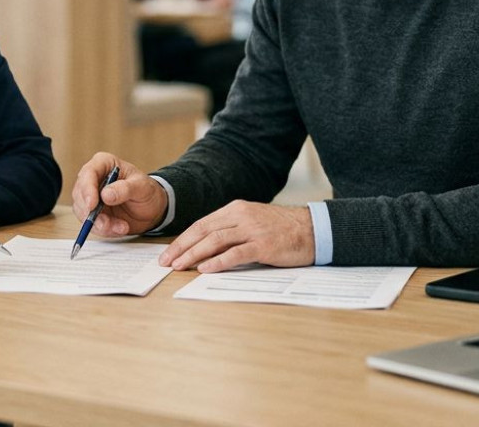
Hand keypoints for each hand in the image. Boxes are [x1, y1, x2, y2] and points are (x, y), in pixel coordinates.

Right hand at [70, 152, 168, 236]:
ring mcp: (90, 197)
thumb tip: (105, 195)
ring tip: (121, 227)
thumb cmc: (147, 191)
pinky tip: (120, 229)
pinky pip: (91, 224)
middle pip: (80, 194)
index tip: (92, 205)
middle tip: (105, 224)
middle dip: (90, 212)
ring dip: (100, 224)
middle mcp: (93, 179)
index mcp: (104, 164)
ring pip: (83, 212)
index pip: (88, 173)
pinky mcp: (92, 213)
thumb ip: (125, 189)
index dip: (87, 189)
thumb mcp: (142, 187)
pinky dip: (105, 230)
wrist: (151, 209)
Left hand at [158, 201, 313, 272]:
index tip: (168, 253)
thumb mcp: (252, 222)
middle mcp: (241, 216)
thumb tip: (204, 248)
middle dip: (181, 247)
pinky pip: (236, 253)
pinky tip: (205, 269)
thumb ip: (231, 230)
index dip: (182, 239)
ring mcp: (252, 230)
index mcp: (235, 210)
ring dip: (194, 254)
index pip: (201, 224)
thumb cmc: (281, 230)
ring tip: (179, 266)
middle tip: (166, 262)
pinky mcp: (264, 245)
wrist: (312, 229)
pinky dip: (218, 261)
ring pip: (215, 241)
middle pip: (203, 231)